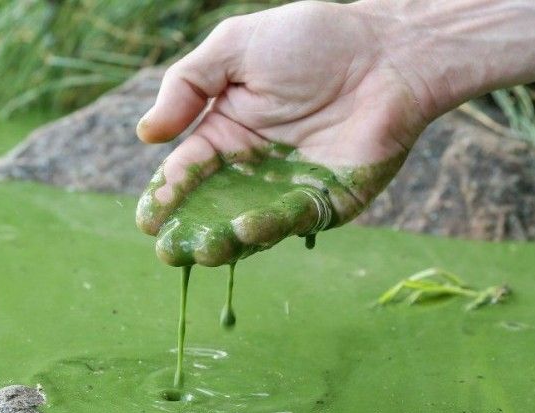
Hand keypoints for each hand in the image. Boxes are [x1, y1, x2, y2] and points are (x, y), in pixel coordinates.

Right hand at [134, 0, 436, 265]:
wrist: (388, 51)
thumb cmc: (312, 41)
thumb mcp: (235, 47)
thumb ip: (187, 84)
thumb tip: (146, 134)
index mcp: (226, 133)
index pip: (186, 173)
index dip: (165, 197)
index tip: (147, 219)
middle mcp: (254, 168)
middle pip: (212, 210)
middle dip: (189, 232)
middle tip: (169, 250)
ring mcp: (289, 189)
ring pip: (248, 226)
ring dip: (225, 241)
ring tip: (205, 247)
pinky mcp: (328, 203)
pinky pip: (293, 221)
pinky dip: (269, 229)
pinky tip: (246, 228)